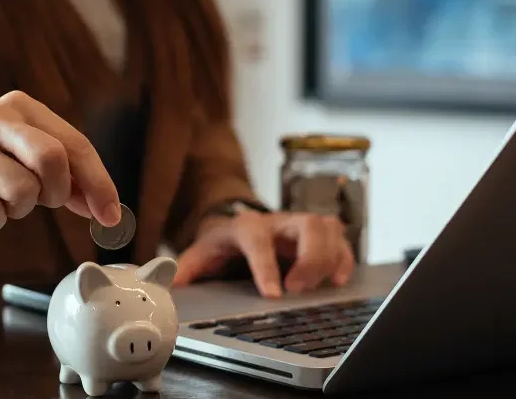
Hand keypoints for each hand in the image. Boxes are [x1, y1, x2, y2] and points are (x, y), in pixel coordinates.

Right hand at [0, 91, 120, 254]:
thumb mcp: (31, 161)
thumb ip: (71, 178)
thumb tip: (107, 210)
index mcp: (21, 106)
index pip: (74, 144)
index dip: (99, 184)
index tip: (110, 216)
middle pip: (51, 159)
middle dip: (58, 192)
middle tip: (47, 202)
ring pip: (22, 191)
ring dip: (21, 209)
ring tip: (5, 200)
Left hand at [171, 209, 355, 297]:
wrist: (242, 227)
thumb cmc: (225, 243)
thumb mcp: (202, 253)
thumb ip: (188, 269)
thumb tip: (170, 285)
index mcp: (247, 226)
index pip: (258, 239)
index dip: (266, 266)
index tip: (274, 294)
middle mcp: (278, 221)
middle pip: (307, 225)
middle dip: (309, 258)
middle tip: (299, 288)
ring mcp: (301, 227)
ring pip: (328, 229)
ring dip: (328, 259)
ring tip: (318, 287)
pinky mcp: (320, 236)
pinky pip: (341, 241)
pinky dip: (344, 260)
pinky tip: (338, 281)